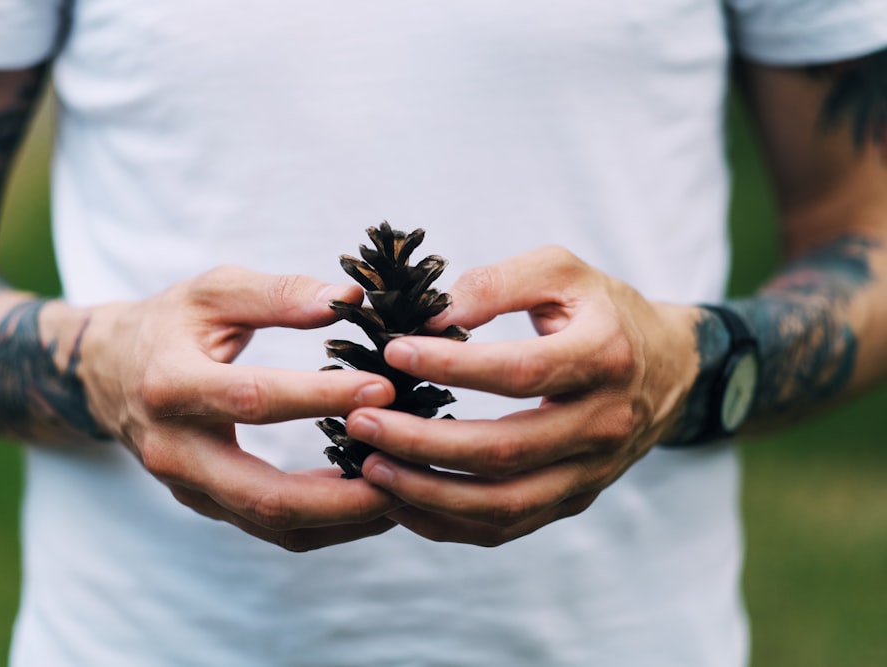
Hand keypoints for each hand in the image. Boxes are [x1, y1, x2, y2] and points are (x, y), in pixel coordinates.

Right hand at [78, 266, 399, 550]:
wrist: (110, 373)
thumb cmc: (170, 324)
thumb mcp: (214, 291)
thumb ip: (279, 294)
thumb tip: (349, 297)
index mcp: (171, 385)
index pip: (254, 399)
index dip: (320, 398)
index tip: (382, 389)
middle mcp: (174, 449)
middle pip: (264, 495)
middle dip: (342, 495)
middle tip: (404, 471)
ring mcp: (189, 486)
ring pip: (273, 525)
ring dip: (342, 519)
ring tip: (401, 492)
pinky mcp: (206, 504)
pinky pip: (271, 527)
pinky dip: (324, 521)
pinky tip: (368, 497)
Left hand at [345, 246, 699, 545]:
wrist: (668, 366)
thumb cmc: (603, 310)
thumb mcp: (562, 271)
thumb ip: (500, 283)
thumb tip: (435, 315)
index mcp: (604, 357)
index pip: (519, 372)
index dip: (452, 366)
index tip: (393, 352)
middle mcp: (603, 424)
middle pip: (505, 451)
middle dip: (422, 441)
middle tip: (359, 422)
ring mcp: (591, 472)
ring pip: (504, 504)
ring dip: (429, 492)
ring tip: (369, 467)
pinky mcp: (575, 500)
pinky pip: (507, 526)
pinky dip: (450, 522)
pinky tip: (402, 500)